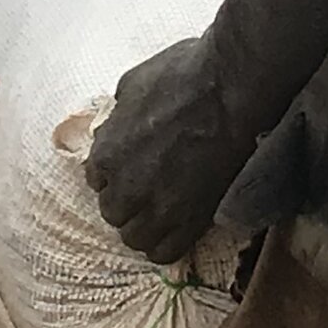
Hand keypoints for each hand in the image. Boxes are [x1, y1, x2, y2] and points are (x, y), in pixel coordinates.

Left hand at [85, 36, 254, 264]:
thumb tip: (118, 124)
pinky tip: (176, 226)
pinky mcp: (192, 220)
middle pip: (113, 212)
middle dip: (126, 200)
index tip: (130, 166)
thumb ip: (119, 114)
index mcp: (107, 153)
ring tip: (161, 211)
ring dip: (143, 225)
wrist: (232, 90)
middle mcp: (128, 187)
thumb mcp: (134, 83)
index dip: (113, 173)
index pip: (95, 180)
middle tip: (147, 187)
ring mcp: (160, 208)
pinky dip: (166, 243)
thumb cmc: (184, 75)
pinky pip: (165, 252)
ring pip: (135, 238)